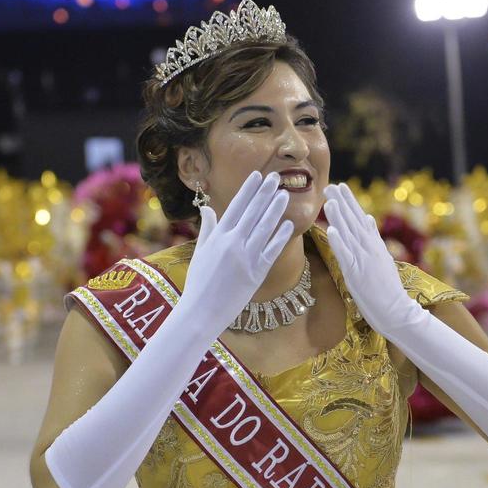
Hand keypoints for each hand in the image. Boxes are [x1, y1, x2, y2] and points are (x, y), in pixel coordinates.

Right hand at [181, 171, 292, 336]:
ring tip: (285, 194)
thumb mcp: (200, 251)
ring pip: (264, 228)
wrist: (201, 312)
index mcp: (217, 236)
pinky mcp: (256, 274)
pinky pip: (271, 251)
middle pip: (252, 212)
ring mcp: (245, 258)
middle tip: (277, 177)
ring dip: (276, 209)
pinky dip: (280, 236)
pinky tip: (288, 224)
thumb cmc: (198, 282)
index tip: (258, 175)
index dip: (249, 190)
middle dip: (265, 193)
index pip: (236, 206)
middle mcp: (232, 243)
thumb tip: (207, 208)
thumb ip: (208, 228)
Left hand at [322, 185, 420, 336]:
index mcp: (375, 245)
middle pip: (354, 222)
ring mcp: (364, 260)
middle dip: (342, 203)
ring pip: (349, 234)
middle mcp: (370, 249)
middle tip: (330, 185)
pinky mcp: (357, 273)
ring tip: (329, 200)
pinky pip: (346, 255)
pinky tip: (331, 229)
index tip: (341, 187)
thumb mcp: (383, 258)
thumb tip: (369, 218)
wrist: (397, 310)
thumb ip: (374, 238)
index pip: (361, 219)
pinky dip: (339, 242)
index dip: (350, 202)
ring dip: (339, 217)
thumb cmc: (388, 288)